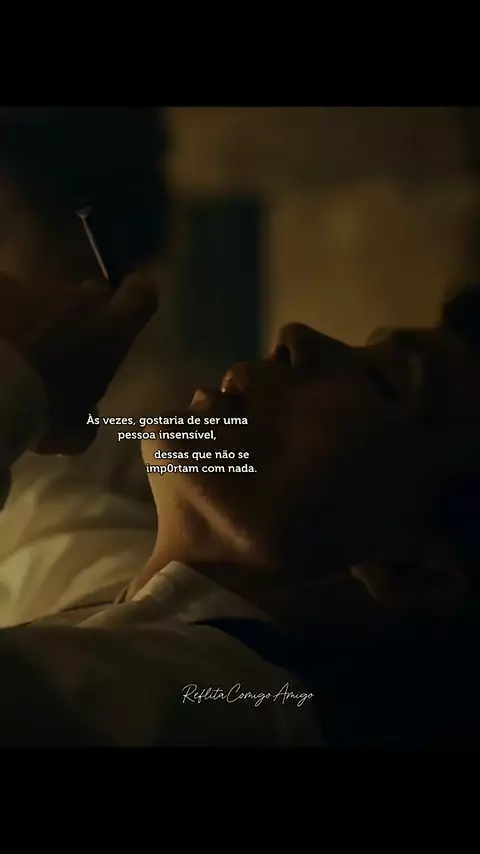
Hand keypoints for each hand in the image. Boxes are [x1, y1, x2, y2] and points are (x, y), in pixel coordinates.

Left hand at [0, 271, 157, 454]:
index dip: (139, 298)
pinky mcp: (0, 290)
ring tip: (24, 346)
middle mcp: (79, 303)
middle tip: (72, 340)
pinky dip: (5, 313)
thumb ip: (88, 417)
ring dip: (42, 317)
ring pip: (48, 296)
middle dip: (87, 312)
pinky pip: (8, 294)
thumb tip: (86, 413)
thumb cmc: (44, 413)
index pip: (142, 295)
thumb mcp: (76, 432)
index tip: (131, 308)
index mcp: (110, 332)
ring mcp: (36, 291)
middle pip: (94, 292)